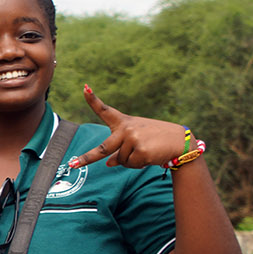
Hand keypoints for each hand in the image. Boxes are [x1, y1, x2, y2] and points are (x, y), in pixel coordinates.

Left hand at [70, 86, 190, 168]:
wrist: (181, 143)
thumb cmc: (157, 140)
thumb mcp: (137, 141)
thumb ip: (120, 149)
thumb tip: (108, 163)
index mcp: (124, 123)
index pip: (106, 110)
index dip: (93, 100)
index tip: (84, 88)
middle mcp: (126, 129)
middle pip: (102, 148)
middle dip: (86, 158)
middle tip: (72, 164)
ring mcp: (132, 139)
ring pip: (121, 160)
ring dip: (132, 161)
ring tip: (147, 151)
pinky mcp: (140, 150)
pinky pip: (131, 165)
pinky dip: (139, 165)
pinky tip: (151, 155)